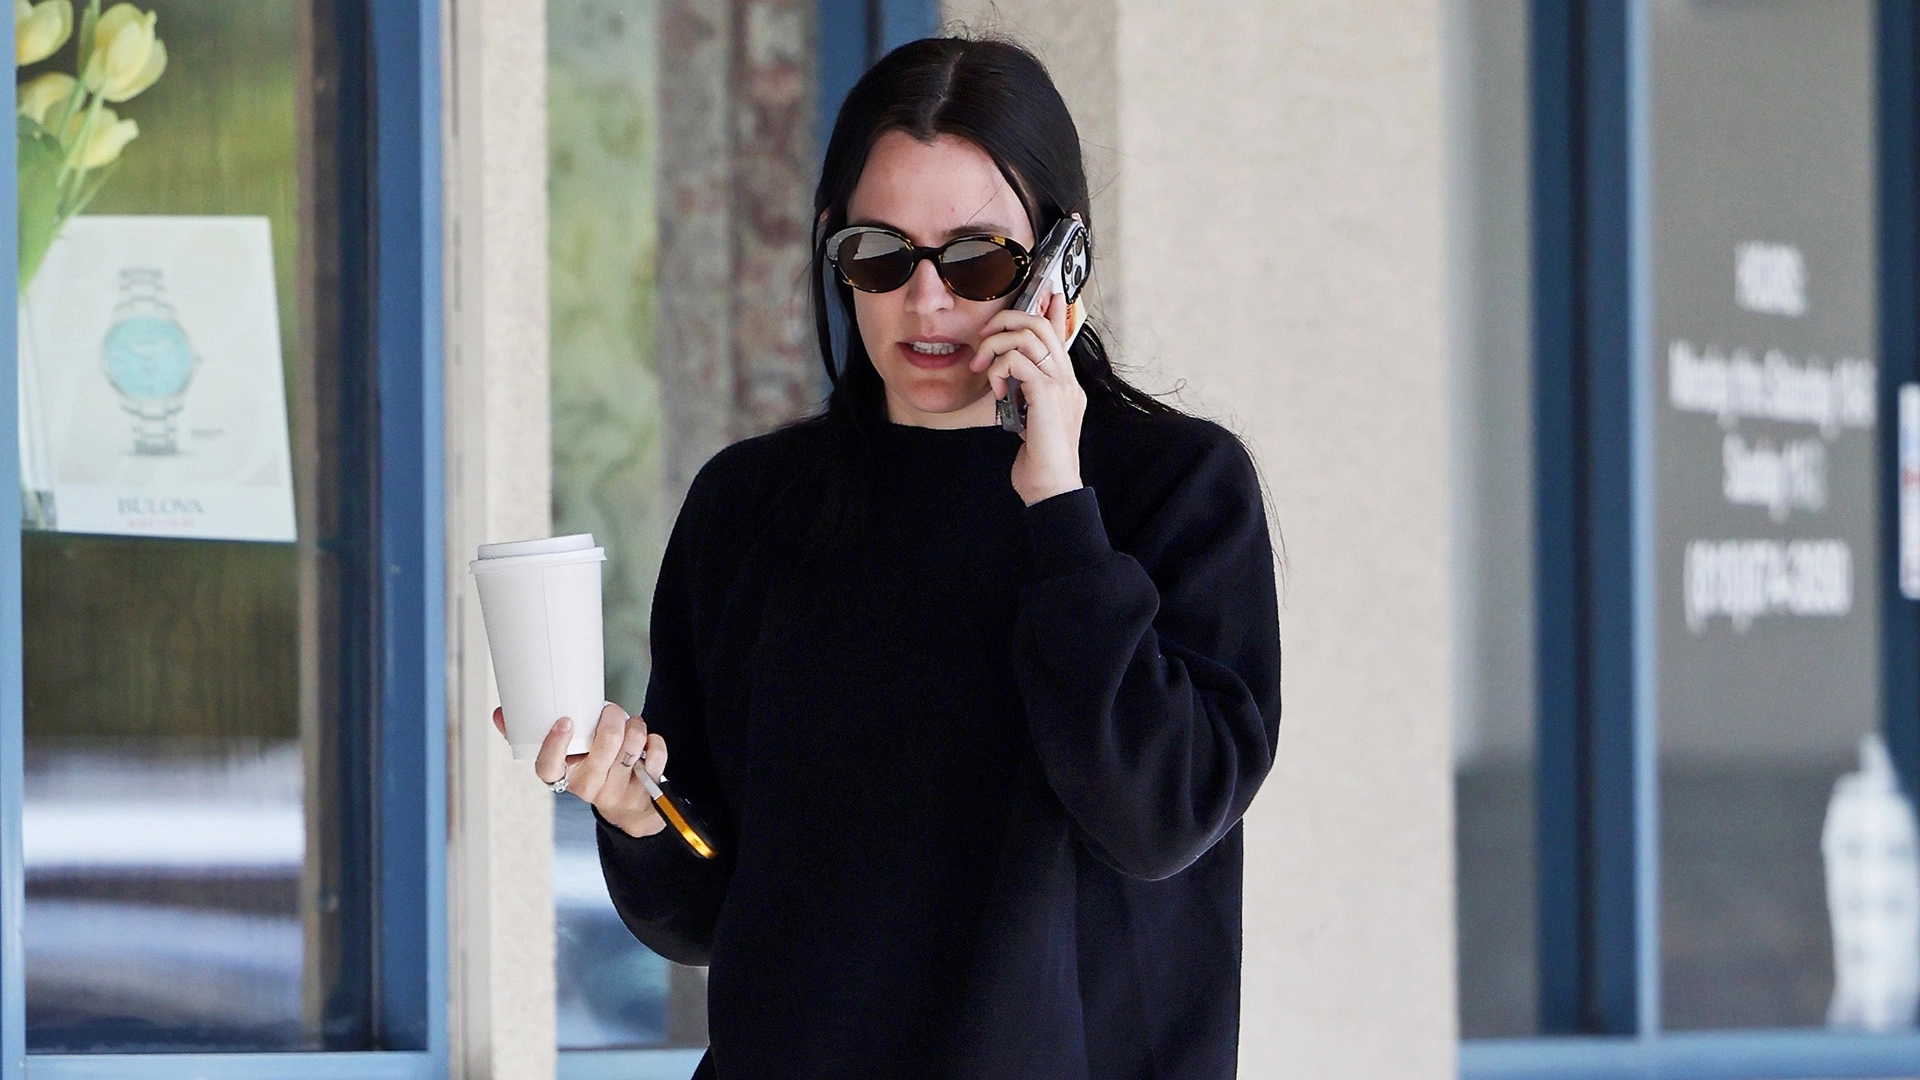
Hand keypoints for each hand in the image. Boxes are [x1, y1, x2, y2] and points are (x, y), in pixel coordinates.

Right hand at [492, 702, 668, 837]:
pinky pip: (655, 755)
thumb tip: (499, 714)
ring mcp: (619, 790)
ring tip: (630, 722)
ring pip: (630, 749)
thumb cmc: (591, 771)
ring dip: (634, 726)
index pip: (549, 768)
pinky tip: (647, 739)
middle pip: (602, 752)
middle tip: (610, 711)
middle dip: (610, 721)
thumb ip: (531, 737)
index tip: (564, 721)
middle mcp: (589, 787)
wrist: (629, 809)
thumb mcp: (562, 760)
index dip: (554, 745)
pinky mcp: (646, 789)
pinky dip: (654, 740)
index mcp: (563, 777)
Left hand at [969, 286, 1086, 504]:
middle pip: (1042, 326)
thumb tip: (1005, 378)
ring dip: (995, 346)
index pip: (1060, 335)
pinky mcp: (1047, 395)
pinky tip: (994, 388)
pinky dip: (998, 368)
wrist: (1051, 487)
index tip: (1045, 292)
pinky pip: (1017, 361)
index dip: (1051, 309)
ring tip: (982, 368)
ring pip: (1028, 337)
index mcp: (1066, 384)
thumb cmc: (1039, 460)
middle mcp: (1068, 380)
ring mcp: (1061, 386)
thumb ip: (1024, 395)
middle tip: (983, 340)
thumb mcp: (1029, 419)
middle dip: (1007, 322)